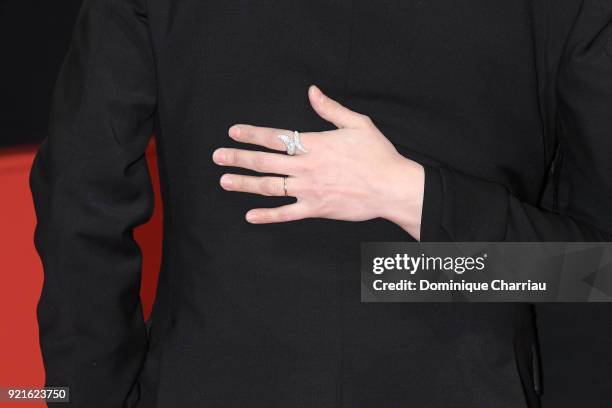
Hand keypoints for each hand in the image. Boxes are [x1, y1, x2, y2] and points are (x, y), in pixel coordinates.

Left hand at [212, 85, 424, 239]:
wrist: (392, 187)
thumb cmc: (378, 154)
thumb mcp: (357, 123)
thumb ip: (330, 109)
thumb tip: (311, 91)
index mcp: (315, 145)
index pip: (276, 138)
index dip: (252, 134)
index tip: (233, 132)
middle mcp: (307, 167)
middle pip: (265, 162)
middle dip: (238, 158)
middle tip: (217, 157)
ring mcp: (309, 190)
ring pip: (269, 187)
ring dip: (245, 184)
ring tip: (225, 181)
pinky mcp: (316, 209)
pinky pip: (286, 214)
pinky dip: (267, 216)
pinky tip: (250, 216)